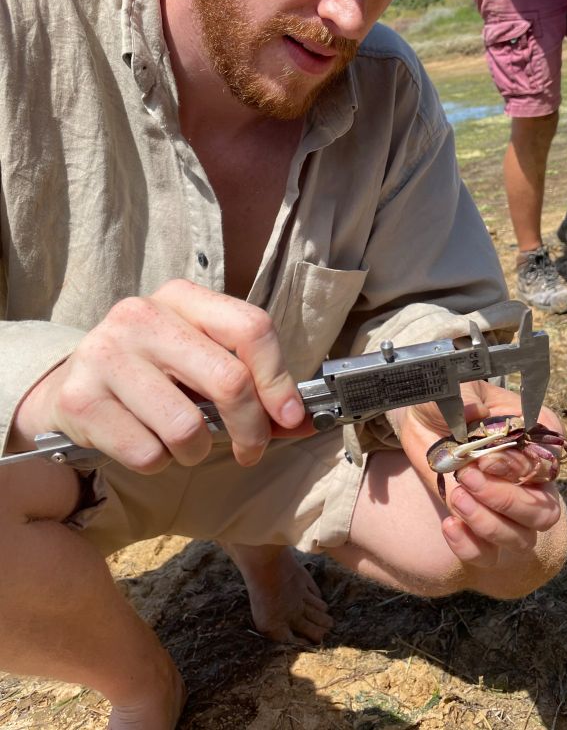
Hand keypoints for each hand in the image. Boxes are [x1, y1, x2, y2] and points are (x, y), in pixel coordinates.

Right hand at [11, 280, 311, 471]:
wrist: (71, 386)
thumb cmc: (153, 373)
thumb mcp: (201, 361)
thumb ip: (253, 386)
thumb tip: (303, 421)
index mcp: (181, 297)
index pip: (251, 328)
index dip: (279, 379)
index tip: (290, 417)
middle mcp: (141, 315)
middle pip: (229, 380)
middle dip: (251, 429)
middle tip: (251, 450)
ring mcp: (106, 354)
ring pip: (187, 428)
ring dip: (196, 451)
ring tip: (183, 442)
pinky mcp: (80, 399)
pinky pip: (148, 454)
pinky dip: (158, 462)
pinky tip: (145, 443)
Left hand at [392, 380, 563, 567]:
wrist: (422, 423)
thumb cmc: (449, 403)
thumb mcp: (454, 389)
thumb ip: (467, 396)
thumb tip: (476, 411)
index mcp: (535, 437)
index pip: (550, 461)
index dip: (522, 466)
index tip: (486, 458)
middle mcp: (531, 479)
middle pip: (544, 510)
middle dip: (506, 499)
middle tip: (468, 477)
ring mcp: (510, 511)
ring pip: (523, 538)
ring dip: (489, 523)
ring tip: (456, 497)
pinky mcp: (483, 533)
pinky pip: (489, 557)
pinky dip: (470, 547)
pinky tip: (449, 525)